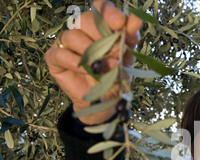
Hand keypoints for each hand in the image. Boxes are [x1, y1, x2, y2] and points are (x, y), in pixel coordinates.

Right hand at [45, 0, 141, 124]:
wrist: (105, 100)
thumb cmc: (115, 76)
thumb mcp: (127, 57)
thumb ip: (130, 38)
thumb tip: (135, 20)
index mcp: (100, 26)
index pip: (100, 8)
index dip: (109, 12)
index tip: (120, 22)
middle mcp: (81, 30)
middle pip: (86, 20)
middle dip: (102, 37)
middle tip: (115, 54)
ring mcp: (66, 42)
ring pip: (74, 36)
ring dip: (92, 53)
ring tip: (104, 67)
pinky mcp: (54, 57)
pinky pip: (61, 53)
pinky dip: (76, 62)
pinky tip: (87, 70)